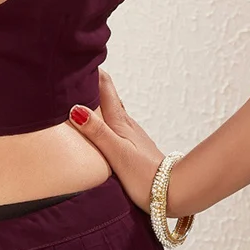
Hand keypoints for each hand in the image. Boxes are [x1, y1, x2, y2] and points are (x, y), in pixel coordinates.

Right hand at [68, 68, 165, 215]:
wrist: (175, 193)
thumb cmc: (146, 177)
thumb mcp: (116, 154)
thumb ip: (97, 132)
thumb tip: (75, 108)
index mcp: (120, 122)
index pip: (104, 86)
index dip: (92, 69)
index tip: (77, 56)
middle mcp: (126, 123)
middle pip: (107, 94)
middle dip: (91, 80)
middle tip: (74, 69)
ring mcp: (131, 134)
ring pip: (111, 108)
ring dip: (96, 97)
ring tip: (81, 92)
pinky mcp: (133, 146)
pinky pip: (114, 123)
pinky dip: (103, 115)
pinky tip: (100, 122)